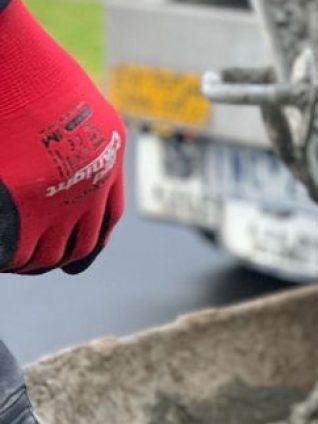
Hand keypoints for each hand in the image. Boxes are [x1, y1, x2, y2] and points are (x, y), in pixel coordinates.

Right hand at [0, 0, 124, 274]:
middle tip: (49, 265)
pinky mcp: (25, 208)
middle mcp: (94, 185)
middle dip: (67, 258)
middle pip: (84, 242)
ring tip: (20, 263)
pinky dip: (11, 260)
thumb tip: (63, 162)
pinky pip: (18, 250)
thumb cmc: (38, 73)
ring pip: (50, 252)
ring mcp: (61, 199)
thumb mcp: (79, 106)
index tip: (83, 255)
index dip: (96, 239)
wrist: (18, 66)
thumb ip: (82, 136)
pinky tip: (5, 260)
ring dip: (34, 262)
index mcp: (110, 159)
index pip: (109, 216)